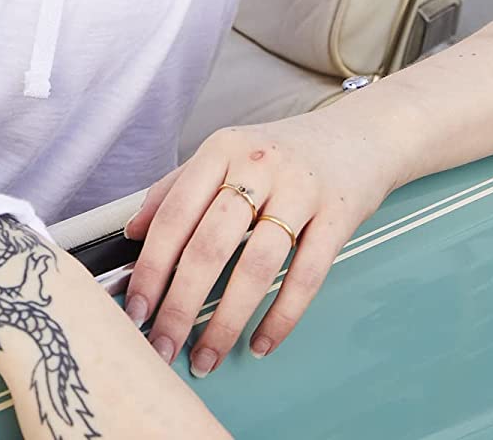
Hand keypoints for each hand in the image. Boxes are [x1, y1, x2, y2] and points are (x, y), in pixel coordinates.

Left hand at [121, 111, 405, 375]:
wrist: (360, 135)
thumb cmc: (283, 153)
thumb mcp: (227, 154)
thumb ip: (178, 188)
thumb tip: (133, 230)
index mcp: (222, 149)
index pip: (175, 214)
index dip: (151, 267)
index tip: (135, 310)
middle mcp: (258, 165)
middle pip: (209, 244)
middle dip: (180, 305)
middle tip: (163, 346)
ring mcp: (301, 190)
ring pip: (256, 266)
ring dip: (226, 322)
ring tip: (207, 357)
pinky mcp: (338, 215)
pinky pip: (306, 276)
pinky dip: (282, 318)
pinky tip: (262, 343)